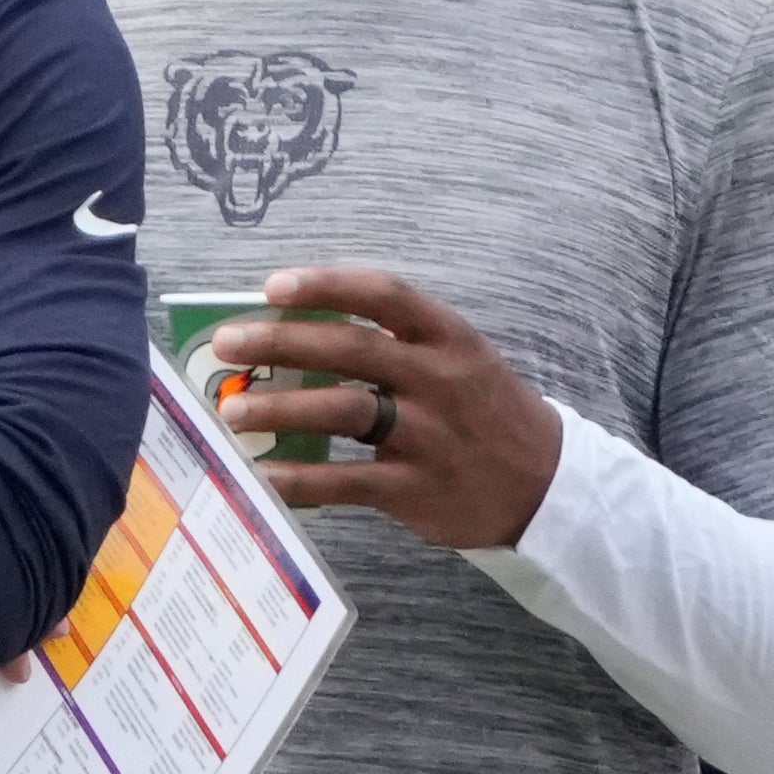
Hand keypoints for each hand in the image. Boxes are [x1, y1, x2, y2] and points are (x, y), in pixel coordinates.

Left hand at [210, 266, 563, 549]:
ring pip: (344, 410)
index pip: (384, 295)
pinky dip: (299, 478)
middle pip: (351, 349)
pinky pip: (347, 480)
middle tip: (226, 343)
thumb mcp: (457, 359)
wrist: (547, 485)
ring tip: (232, 411)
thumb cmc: (482, 411)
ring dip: (281, 407)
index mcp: (448, 337)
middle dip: (281, 341)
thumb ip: (394, 343)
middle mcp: (439, 379)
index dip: (326, 285)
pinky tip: (261, 475)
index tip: (273, 285)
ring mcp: (429, 435)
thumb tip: (297, 330)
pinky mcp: (417, 488)